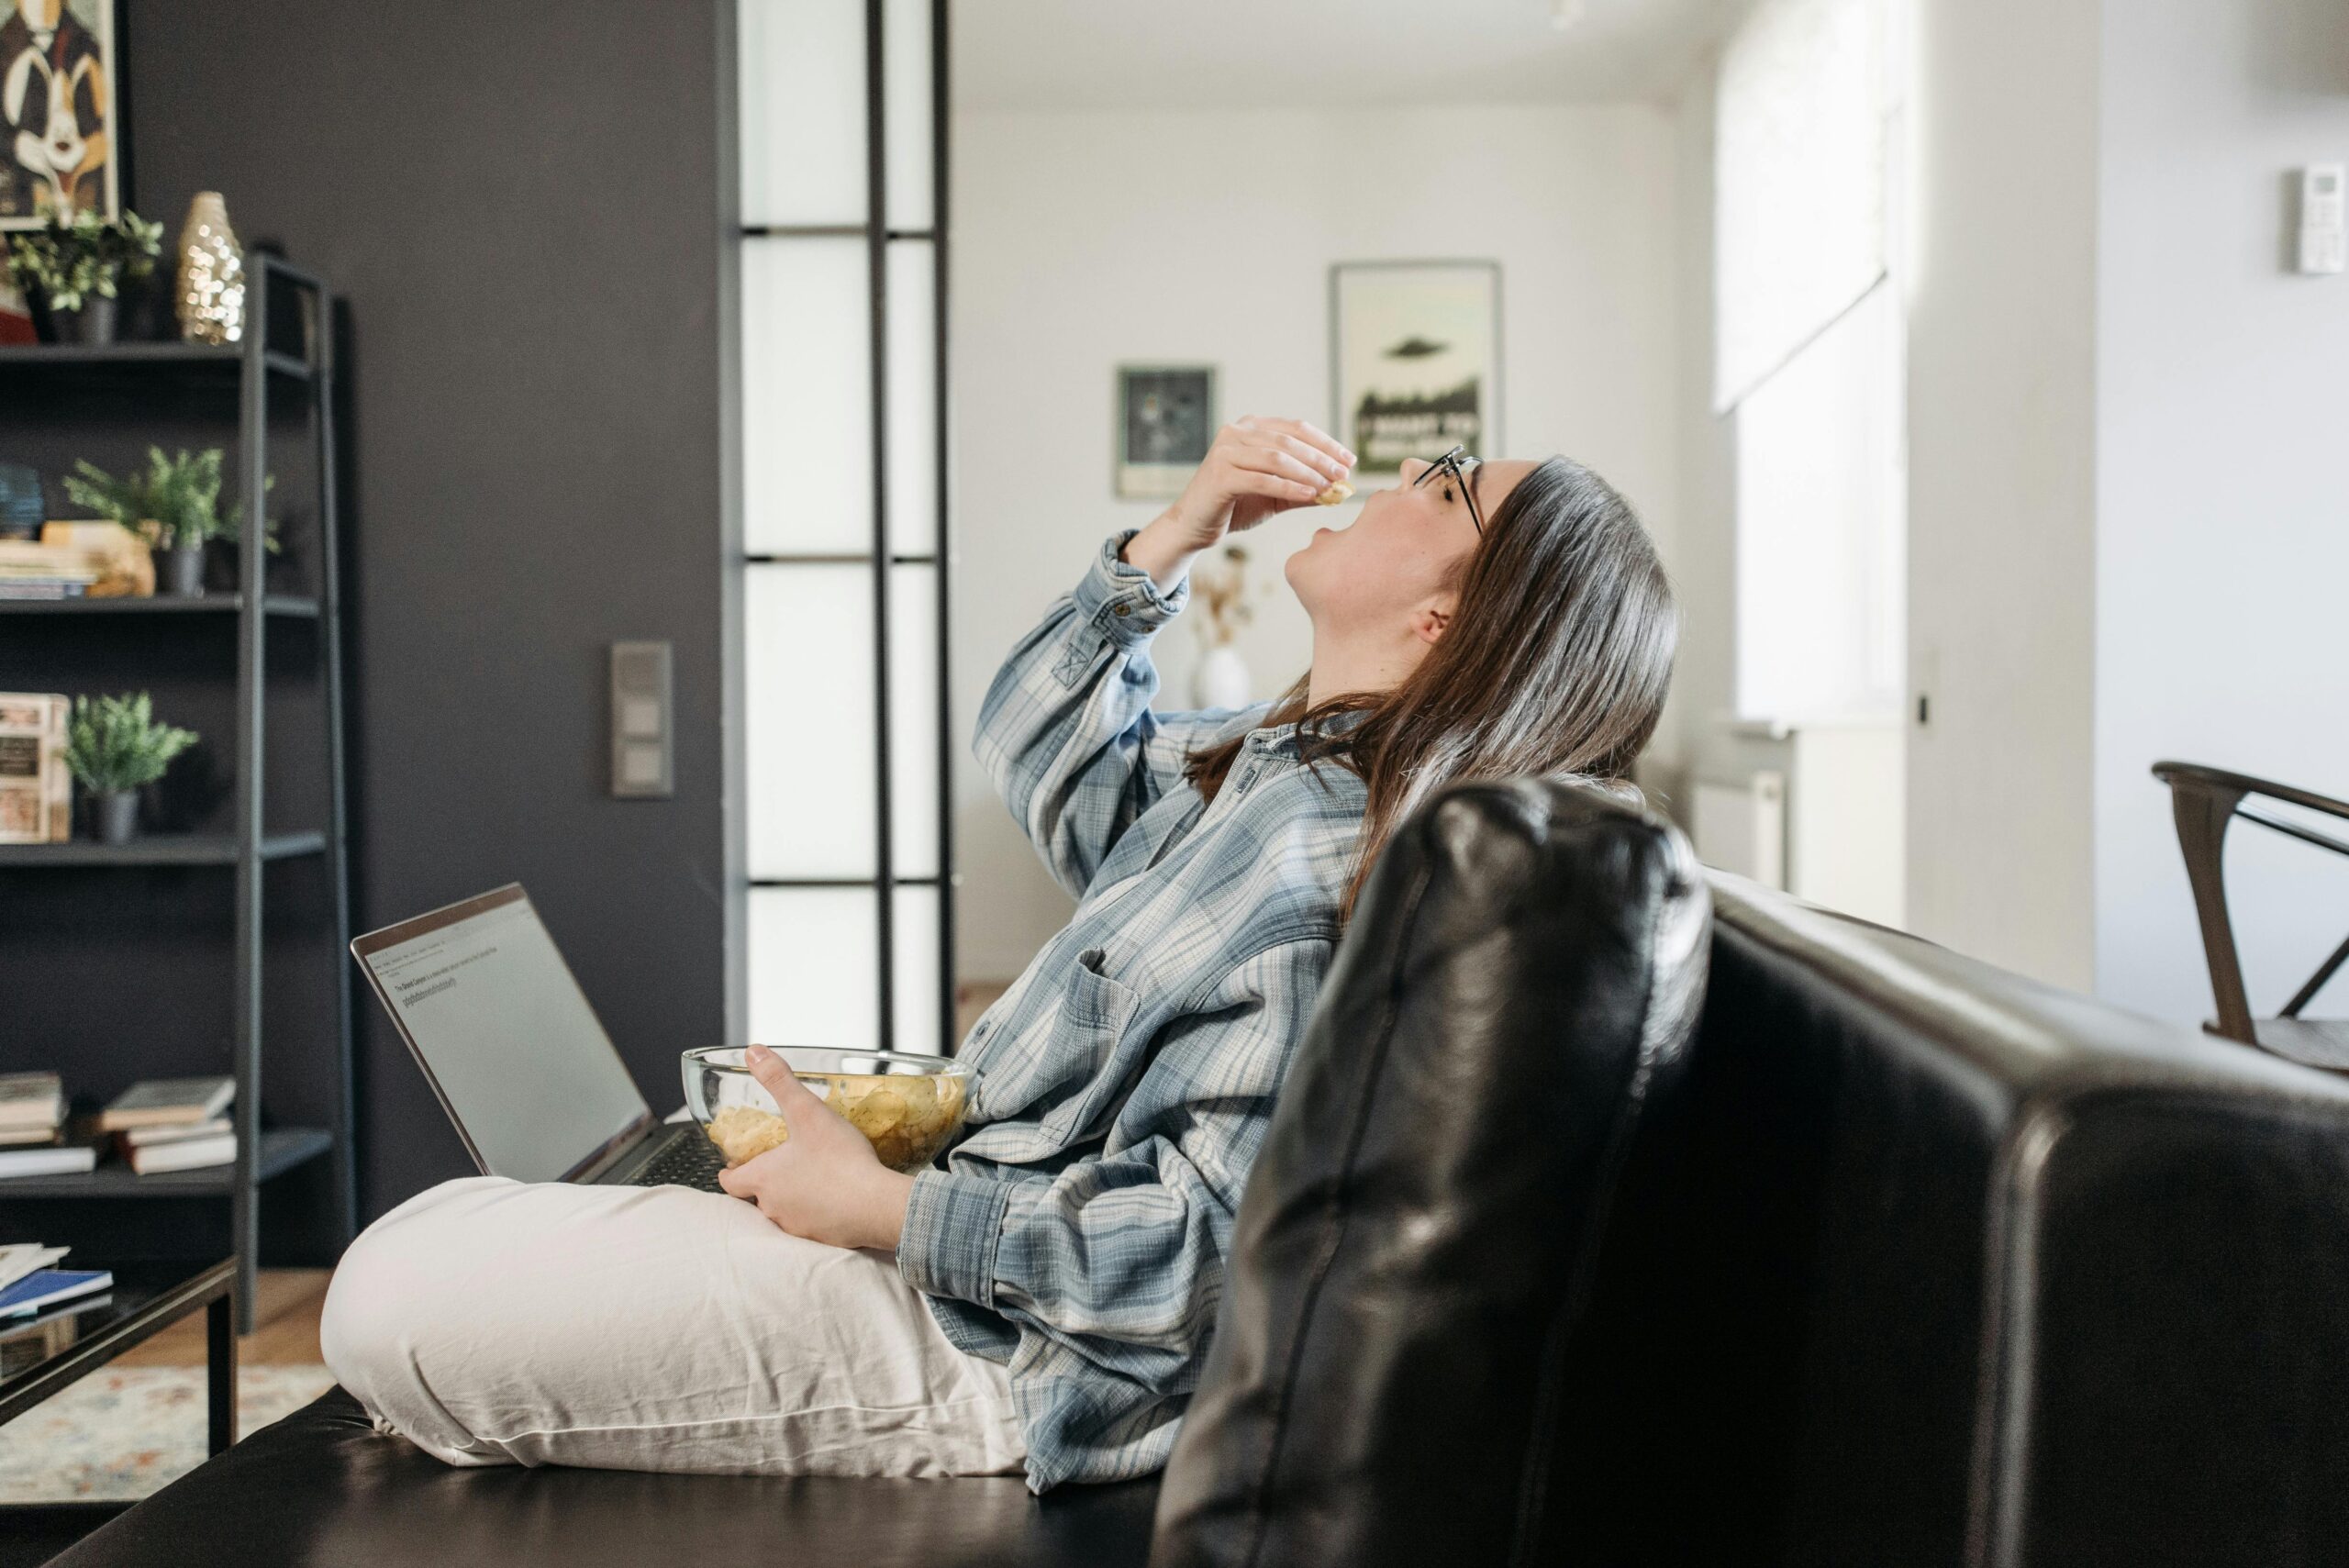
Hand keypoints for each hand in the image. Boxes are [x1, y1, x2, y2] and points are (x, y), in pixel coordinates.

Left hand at [717, 1045, 913, 1251]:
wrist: (876, 1204)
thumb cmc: (839, 1159)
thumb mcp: (807, 1111)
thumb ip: (779, 1080)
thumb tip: (753, 1051)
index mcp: (763, 1179)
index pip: (731, 1182)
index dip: (731, 1172)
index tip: (733, 1167)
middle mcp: (773, 1207)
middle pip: (758, 1197)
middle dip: (768, 1182)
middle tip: (785, 1164)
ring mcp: (797, 1226)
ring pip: (785, 1212)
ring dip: (794, 1198)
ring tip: (815, 1179)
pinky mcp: (822, 1239)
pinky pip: (813, 1226)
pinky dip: (819, 1213)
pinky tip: (837, 1199)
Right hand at [1123, 415, 1353, 590]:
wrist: (1194, 527)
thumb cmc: (1235, 507)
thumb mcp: (1275, 495)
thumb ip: (1303, 488)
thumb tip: (1340, 489)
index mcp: (1250, 428)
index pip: (1295, 428)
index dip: (1326, 443)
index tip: (1350, 460)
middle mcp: (1235, 433)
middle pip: (1289, 441)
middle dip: (1321, 458)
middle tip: (1344, 475)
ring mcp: (1225, 452)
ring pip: (1277, 458)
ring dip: (1308, 472)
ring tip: (1330, 487)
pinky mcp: (1220, 475)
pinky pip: (1262, 479)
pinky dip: (1289, 486)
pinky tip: (1310, 495)